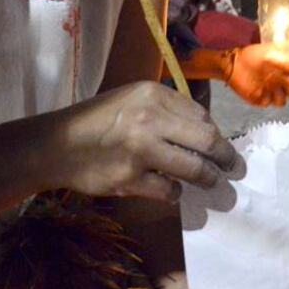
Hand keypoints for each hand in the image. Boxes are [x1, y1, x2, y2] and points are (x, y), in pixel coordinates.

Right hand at [57, 82, 236, 202]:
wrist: (57, 144)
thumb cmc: (98, 120)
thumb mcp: (132, 99)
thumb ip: (167, 109)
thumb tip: (206, 131)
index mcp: (153, 95)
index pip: (201, 116)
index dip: (214, 133)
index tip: (219, 145)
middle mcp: (150, 119)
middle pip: (207, 140)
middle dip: (225, 156)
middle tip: (232, 166)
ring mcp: (140, 150)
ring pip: (194, 168)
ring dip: (207, 178)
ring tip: (210, 182)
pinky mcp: (130, 178)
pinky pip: (168, 190)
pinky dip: (175, 193)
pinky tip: (171, 191)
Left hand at [227, 43, 288, 107]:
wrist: (234, 61)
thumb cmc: (251, 55)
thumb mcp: (268, 53)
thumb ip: (280, 62)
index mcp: (281, 74)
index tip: (286, 68)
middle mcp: (277, 85)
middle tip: (285, 81)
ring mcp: (267, 93)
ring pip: (281, 103)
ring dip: (279, 95)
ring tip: (270, 85)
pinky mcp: (256, 99)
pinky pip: (266, 103)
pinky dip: (265, 97)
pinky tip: (259, 89)